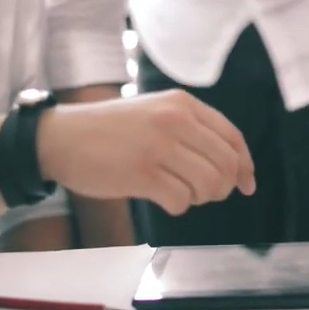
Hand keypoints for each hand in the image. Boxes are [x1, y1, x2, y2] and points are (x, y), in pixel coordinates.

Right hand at [35, 90, 256, 215]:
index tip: (247, 185)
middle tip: (202, 192)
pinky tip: (159, 196)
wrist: (61, 137)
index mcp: (181, 103)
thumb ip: (190, 129)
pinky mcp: (142, 173)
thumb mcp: (155, 111)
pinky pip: (182, 201)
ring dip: (199, 197)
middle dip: (222, 187)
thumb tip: (233, 167)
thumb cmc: (110, 130)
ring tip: (178, 190)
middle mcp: (175, 120)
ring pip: (209, 185)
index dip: (245, 165)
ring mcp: (159, 146)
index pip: (232, 137)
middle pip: (226, 165)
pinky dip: (177, 206)